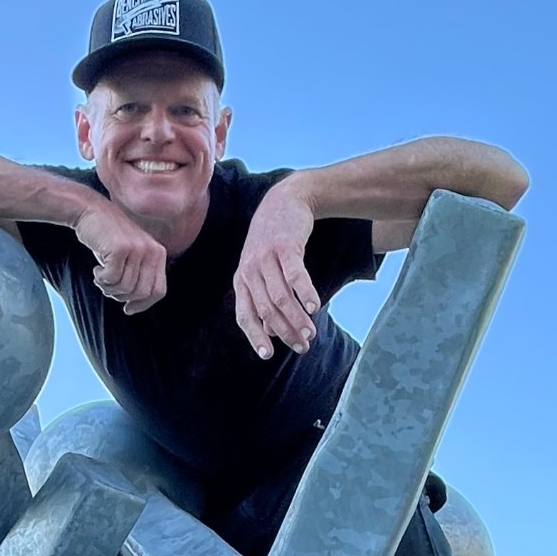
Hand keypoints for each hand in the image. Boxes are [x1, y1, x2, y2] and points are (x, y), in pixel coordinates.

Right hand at [75, 200, 167, 313]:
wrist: (90, 211)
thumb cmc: (108, 238)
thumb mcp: (131, 256)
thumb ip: (140, 275)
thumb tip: (135, 306)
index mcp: (158, 253)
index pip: (158, 291)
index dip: (143, 304)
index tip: (128, 308)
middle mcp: (152, 250)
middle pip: (141, 292)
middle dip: (121, 296)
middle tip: (108, 287)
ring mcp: (137, 248)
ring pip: (125, 287)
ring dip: (108, 287)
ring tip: (100, 276)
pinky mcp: (120, 248)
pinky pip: (111, 279)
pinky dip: (101, 279)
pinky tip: (96, 269)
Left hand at [234, 183, 319, 357]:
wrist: (286, 200)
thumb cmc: (275, 241)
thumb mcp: (263, 269)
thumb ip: (264, 299)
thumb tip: (270, 331)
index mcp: (242, 280)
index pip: (244, 315)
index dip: (255, 336)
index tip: (268, 355)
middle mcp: (249, 270)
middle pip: (266, 310)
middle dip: (284, 332)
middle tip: (303, 346)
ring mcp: (265, 258)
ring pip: (280, 297)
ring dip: (296, 318)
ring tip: (311, 334)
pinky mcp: (284, 247)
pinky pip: (294, 275)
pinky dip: (304, 293)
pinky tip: (315, 307)